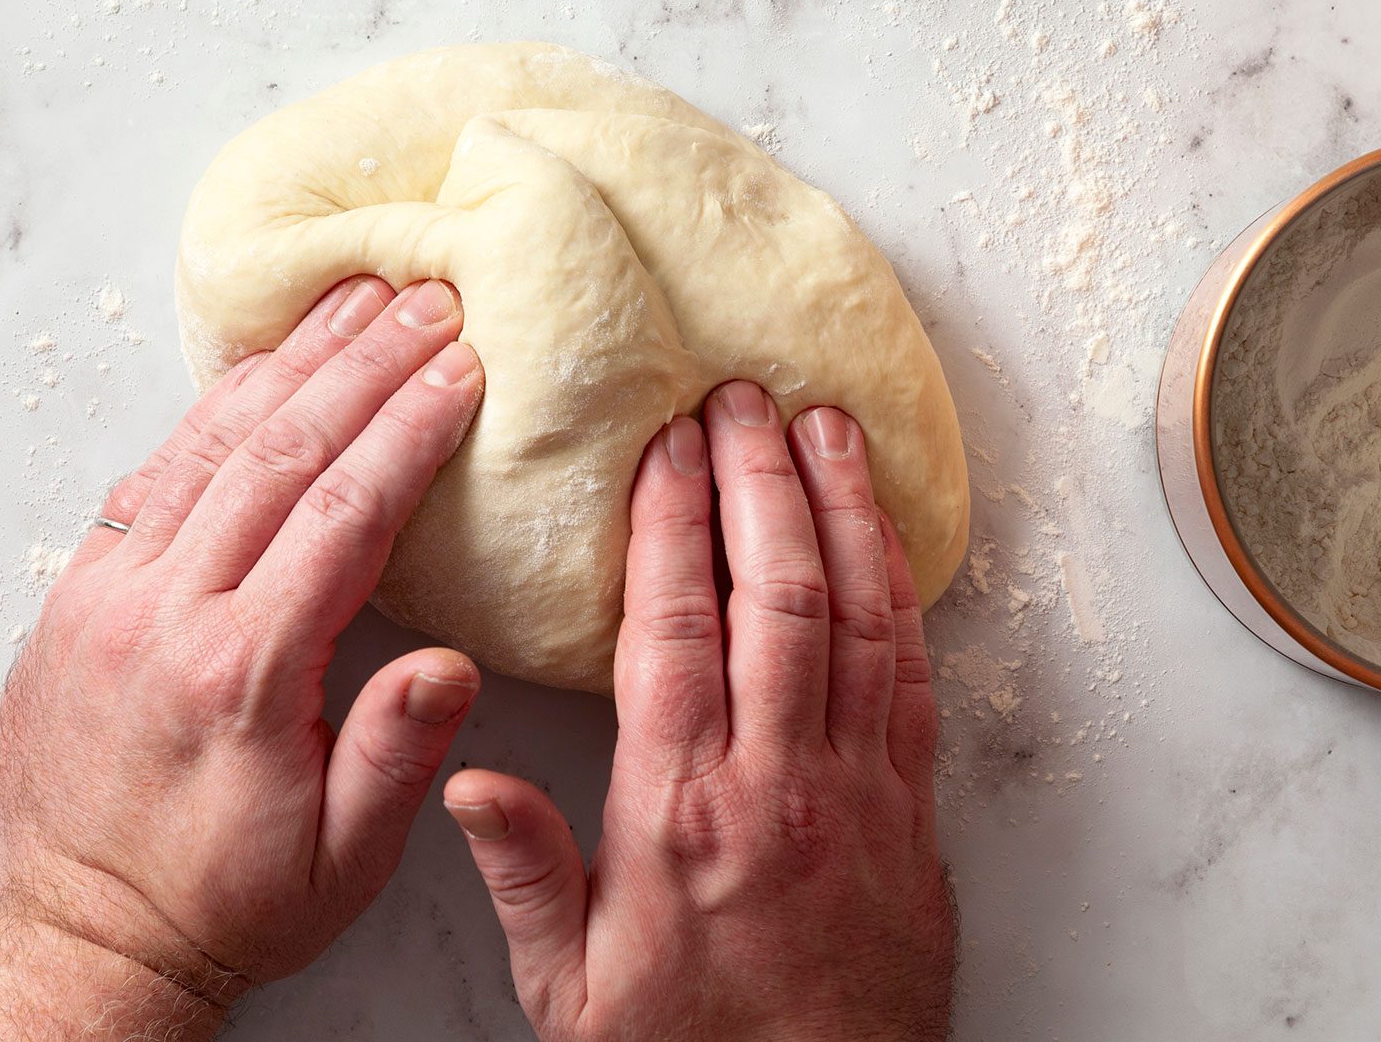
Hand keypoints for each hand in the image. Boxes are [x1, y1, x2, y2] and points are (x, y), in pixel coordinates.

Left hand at [0, 277, 485, 1039]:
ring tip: (352, 302)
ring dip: (289, 365)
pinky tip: (261, 371)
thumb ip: (396, 754)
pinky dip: (212, 411)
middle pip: (277, 453)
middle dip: (362, 365)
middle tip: (423, 300)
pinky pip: (150, 475)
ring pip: (206, 445)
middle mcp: (165, 617)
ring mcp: (108, 597)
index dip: (410, 428)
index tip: (462, 367)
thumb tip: (454, 663)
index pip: (341, 513)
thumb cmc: (229, 899)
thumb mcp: (341, 858)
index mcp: (243, 676)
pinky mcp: (76, 596)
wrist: (88, 932)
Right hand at [444, 381, 955, 1040]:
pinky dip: (898, 590)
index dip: (671, 521)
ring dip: (839, 510)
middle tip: (743, 397)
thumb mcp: (570, 989)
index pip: (673, 627)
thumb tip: (467, 774)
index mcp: (680, 812)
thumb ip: (525, 872)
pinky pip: (911, 673)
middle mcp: (778, 781)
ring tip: (824, 424)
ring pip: (854, 615)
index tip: (666, 444)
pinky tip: (882, 534)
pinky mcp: (913, 806)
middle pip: (772, 593)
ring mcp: (858, 788)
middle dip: (758, 479)